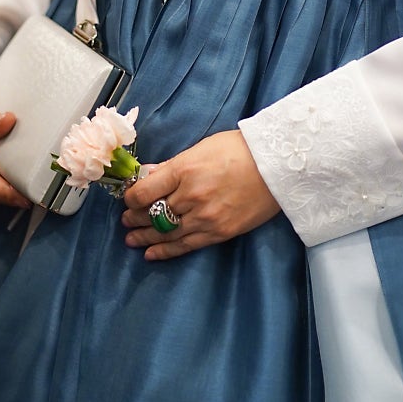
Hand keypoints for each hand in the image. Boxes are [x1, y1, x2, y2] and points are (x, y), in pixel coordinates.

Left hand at [121, 130, 279, 260]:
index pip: (145, 190)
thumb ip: (173, 165)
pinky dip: (165, 251)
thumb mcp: (201, 148)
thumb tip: (149, 174)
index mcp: (185, 169)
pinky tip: (152, 253)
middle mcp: (191, 195)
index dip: (131, 197)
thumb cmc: (239, 149)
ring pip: (166, 233)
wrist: (276, 166)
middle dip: (136, 218)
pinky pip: (185, 246)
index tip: (128, 199)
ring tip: (132, 239)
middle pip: (153, 213)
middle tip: (127, 220)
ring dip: (145, 237)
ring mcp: (205, 217)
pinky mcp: (219, 233)